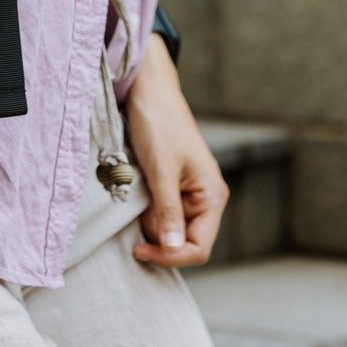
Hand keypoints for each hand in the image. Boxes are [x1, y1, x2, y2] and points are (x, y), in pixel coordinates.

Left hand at [123, 33, 228, 268]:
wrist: (148, 89)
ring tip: (134, 201)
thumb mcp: (161, 171)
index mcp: (212, 196)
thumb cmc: (158, 123)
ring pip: (169, 227)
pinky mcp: (171, 184)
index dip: (171, 256)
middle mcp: (205, 198)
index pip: (199, 248)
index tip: (140, 251)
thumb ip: (168, 212)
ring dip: (150, 223)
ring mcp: (188, 191)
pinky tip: (135, 197)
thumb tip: (174, 250)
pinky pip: (160, 211)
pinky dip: (146, 210)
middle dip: (158, 239)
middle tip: (133, 223)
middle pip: (184, 241)